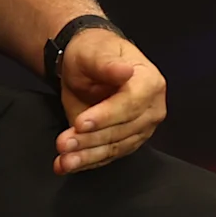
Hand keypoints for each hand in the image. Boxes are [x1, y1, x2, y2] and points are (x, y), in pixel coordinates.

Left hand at [53, 28, 165, 171]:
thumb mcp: (95, 51)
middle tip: (63, 144)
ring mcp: (141, 128)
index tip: (81, 122)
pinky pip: (107, 156)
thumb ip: (107, 64)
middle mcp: (151, 109)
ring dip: (86, 156)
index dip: (106, 116)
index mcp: (150, 82)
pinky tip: (66, 165)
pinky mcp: (127, 142)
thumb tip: (125, 71)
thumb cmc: (94, 53)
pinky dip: (86, 162)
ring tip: (63, 160)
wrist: (89, 66)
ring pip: (114, 148)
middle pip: (122, 130)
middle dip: (90, 139)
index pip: (130, 104)